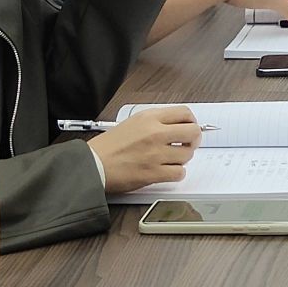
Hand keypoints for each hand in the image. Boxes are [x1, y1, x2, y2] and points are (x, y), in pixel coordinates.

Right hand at [86, 106, 200, 194]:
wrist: (93, 164)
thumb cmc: (109, 146)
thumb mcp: (132, 122)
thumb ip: (155, 121)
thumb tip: (178, 125)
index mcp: (149, 118)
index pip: (185, 113)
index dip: (192, 121)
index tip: (190, 127)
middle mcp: (155, 133)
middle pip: (193, 132)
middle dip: (194, 139)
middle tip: (188, 144)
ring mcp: (155, 154)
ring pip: (188, 154)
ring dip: (183, 158)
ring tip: (172, 159)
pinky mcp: (153, 173)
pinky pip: (179, 173)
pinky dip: (177, 173)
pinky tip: (168, 170)